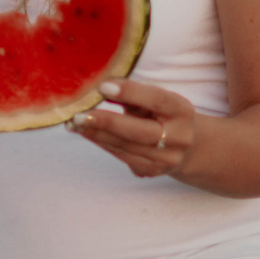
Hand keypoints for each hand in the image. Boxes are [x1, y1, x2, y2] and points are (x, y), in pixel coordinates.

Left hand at [69, 78, 202, 179]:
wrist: (185, 146)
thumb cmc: (161, 113)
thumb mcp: (153, 99)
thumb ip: (131, 94)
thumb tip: (100, 87)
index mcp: (182, 111)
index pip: (156, 100)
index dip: (130, 93)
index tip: (102, 87)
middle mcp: (179, 137)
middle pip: (139, 131)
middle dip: (106, 122)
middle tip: (78, 116)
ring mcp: (166, 159)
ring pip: (125, 146)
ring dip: (96, 134)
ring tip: (74, 123)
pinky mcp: (152, 170)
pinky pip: (121, 156)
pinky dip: (102, 143)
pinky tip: (86, 133)